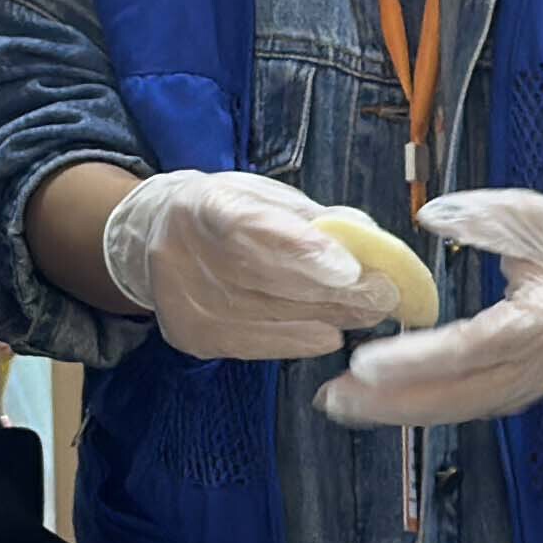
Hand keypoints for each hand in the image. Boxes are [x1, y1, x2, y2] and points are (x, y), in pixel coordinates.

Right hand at [99, 169, 402, 359]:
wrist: (156, 236)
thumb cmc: (224, 214)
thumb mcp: (264, 198)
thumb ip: (312, 219)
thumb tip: (369, 239)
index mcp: (200, 204)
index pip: (252, 228)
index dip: (302, 250)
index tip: (351, 268)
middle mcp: (181, 254)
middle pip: (267, 280)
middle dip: (335, 291)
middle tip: (386, 294)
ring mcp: (183, 300)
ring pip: (267, 317)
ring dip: (327, 317)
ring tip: (370, 312)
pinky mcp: (191, 335)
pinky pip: (255, 345)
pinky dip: (299, 340)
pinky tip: (330, 334)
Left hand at [316, 191, 542, 426]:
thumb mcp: (535, 217)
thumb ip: (483, 216)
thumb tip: (430, 215)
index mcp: (541, 321)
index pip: (471, 347)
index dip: (417, 360)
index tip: (366, 361)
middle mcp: (533, 367)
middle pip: (457, 395)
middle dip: (391, 402)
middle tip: (334, 396)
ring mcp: (524, 388)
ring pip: (456, 410)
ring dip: (396, 412)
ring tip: (340, 403)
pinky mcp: (511, 395)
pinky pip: (460, 408)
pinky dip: (417, 408)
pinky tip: (376, 402)